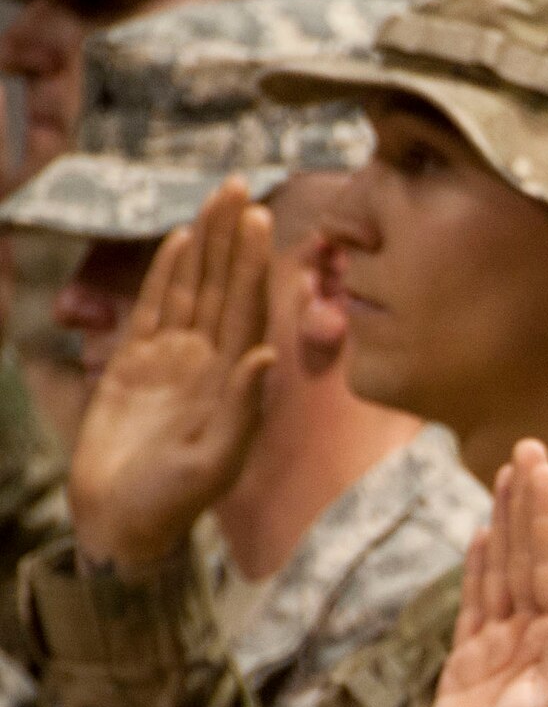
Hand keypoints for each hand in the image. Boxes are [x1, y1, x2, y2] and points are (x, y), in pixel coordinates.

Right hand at [67, 179, 275, 572]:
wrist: (122, 522)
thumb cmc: (172, 502)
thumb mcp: (215, 460)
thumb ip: (242, 408)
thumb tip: (266, 356)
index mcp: (234, 379)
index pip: (248, 307)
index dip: (254, 262)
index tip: (261, 217)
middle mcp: (208, 360)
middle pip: (223, 284)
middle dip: (232, 235)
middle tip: (241, 184)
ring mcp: (172, 358)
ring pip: (191, 287)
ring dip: (205, 244)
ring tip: (217, 198)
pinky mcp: (133, 363)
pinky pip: (154, 308)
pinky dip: (166, 274)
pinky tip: (180, 241)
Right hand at [427, 440, 547, 706]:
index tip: (544, 466)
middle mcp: (541, 637)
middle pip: (533, 555)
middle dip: (530, 503)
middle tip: (529, 447)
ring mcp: (505, 649)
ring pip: (505, 572)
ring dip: (507, 524)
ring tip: (508, 476)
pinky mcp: (470, 667)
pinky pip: (476, 604)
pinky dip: (480, 567)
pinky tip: (486, 534)